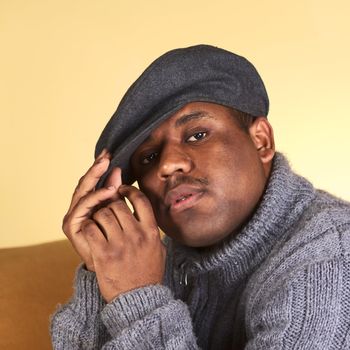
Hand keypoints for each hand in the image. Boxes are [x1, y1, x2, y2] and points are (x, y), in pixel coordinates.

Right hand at [62, 149, 120, 270]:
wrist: (114, 269)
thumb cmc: (119, 241)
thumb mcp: (119, 212)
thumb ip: (116, 193)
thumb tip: (118, 171)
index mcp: (92, 204)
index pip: (95, 181)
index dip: (101, 167)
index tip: (110, 153)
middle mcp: (81, 208)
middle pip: (86, 183)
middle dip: (96, 168)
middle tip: (106, 155)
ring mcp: (75, 216)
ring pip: (83, 191)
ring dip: (95, 178)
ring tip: (107, 167)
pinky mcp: (72, 226)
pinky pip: (83, 207)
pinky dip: (95, 197)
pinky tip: (108, 191)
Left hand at [81, 183, 165, 302]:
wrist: (138, 299)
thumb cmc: (148, 271)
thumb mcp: (157, 247)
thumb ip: (151, 227)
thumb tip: (144, 208)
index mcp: (151, 232)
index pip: (140, 200)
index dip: (129, 190)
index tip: (122, 189)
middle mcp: (136, 235)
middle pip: (117, 205)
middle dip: (110, 204)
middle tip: (107, 209)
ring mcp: (119, 244)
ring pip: (102, 214)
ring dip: (98, 214)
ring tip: (99, 221)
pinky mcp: (103, 254)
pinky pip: (91, 228)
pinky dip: (89, 226)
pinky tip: (92, 231)